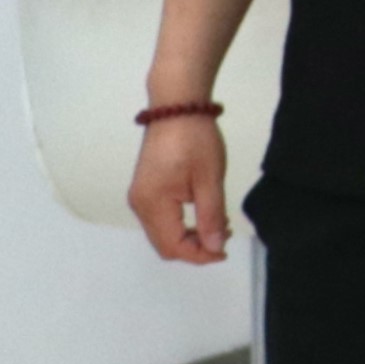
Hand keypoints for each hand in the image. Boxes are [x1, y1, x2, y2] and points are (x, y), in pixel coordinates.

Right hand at [129, 113, 230, 266]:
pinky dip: (181, 224)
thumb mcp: (210, 179)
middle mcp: (139, 205)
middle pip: (164, 243)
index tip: (225, 250)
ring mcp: (140, 197)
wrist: (177, 108)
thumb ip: (211, 216)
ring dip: (188, 236)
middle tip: (223, 237)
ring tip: (218, 224)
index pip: (172, 246)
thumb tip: (213, 247)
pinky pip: (161, 219)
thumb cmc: (196, 140)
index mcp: (152, 204)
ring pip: (162, 233)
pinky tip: (203, 213)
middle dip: (193, 248)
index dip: (199, 255)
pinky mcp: (146, 189)